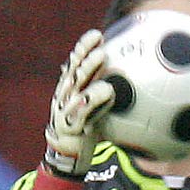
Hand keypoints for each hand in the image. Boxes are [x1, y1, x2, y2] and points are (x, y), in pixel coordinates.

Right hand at [43, 29, 114, 179]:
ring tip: (102, 56)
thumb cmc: (84, 128)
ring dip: (89, 68)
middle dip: (86, 53)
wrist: (68, 155)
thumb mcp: (92, 107)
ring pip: (78, 84)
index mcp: (69, 87)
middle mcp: (66, 94)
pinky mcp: (72, 124)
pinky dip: (95, 97)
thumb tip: (124, 81)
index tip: (97, 35)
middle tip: (100, 42)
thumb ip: (101, 92)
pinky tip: (107, 89)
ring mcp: (67, 108)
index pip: (75, 62)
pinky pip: (84, 108)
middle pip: (75, 69)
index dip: (84, 47)